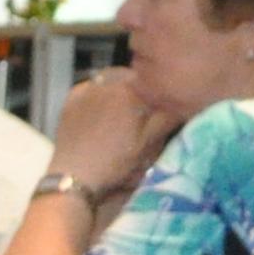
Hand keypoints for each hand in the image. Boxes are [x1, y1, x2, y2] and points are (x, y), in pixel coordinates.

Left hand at [48, 71, 181, 194]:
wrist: (75, 176)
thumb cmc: (115, 162)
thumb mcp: (148, 143)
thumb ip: (167, 117)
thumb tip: (183, 101)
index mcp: (130, 89)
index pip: (152, 80)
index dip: (157, 92)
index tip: (157, 107)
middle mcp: (107, 81)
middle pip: (130, 78)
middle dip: (137, 90)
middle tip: (138, 112)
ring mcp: (86, 88)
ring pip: (110, 80)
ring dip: (118, 90)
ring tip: (119, 113)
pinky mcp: (71, 99)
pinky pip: (91, 88)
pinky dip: (98, 95)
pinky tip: (100, 113)